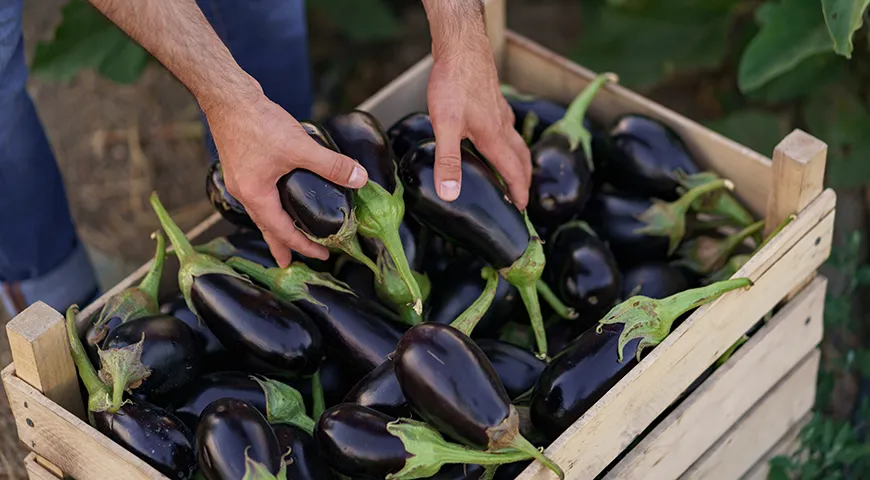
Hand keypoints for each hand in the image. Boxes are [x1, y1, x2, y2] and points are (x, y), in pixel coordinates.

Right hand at [205, 89, 368, 266]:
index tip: (322, 255)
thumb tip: (359, 179)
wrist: (228, 96)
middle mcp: (243, 192)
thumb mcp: (300, 147)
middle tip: (290, 263)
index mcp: (255, 196)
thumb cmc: (257, 123)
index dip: (303, 246)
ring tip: (285, 235)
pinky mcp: (242, 165)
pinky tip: (279, 197)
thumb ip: (331, 165)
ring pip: (260, 212)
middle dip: (281, 245)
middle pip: (266, 228)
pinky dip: (269, 205)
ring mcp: (240, 179)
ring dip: (274, 226)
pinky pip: (257, 195)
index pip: (282, 231)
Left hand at [426, 30, 531, 208]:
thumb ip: (448, 161)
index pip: (512, 173)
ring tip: (512, 174)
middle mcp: (502, 127)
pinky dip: (509, 143)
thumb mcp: (445, 125)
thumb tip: (450, 193)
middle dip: (523, 181)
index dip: (518, 193)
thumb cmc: (454, 82)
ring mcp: (500, 113)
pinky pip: (508, 129)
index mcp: (494, 138)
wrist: (461, 47)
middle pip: (521, 160)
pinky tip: (496, 140)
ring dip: (518, 162)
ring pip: (516, 143)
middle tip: (520, 198)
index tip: (520, 211)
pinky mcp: (493, 102)